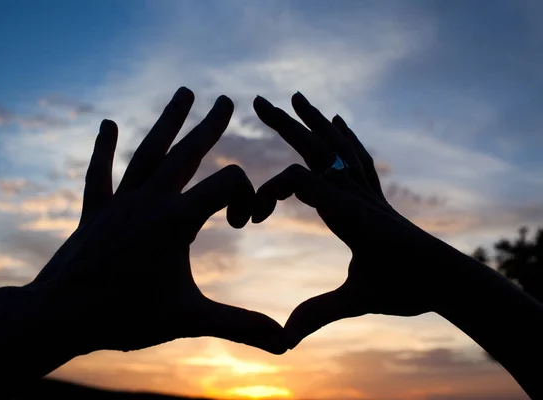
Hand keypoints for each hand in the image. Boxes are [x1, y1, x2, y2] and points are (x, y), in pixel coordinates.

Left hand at [28, 87, 285, 355]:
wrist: (59, 318)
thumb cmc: (124, 317)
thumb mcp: (189, 319)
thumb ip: (240, 325)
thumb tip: (286, 344)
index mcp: (177, 220)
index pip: (228, 182)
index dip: (246, 195)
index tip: (241, 224)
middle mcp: (149, 201)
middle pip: (187, 152)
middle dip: (209, 125)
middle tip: (224, 99)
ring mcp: (120, 202)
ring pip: (147, 152)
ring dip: (168, 122)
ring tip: (183, 93)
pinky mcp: (96, 211)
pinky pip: (100, 174)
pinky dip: (104, 149)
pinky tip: (107, 124)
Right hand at [252, 92, 451, 348]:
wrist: (448, 278)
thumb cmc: (405, 287)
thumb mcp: (359, 301)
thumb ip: (319, 312)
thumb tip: (282, 339)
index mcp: (347, 211)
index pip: (298, 180)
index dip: (267, 191)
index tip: (252, 219)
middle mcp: (355, 192)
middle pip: (316, 147)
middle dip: (285, 124)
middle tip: (259, 100)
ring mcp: (366, 190)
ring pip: (337, 145)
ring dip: (314, 121)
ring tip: (299, 98)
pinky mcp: (374, 195)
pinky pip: (357, 157)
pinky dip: (345, 136)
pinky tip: (339, 122)